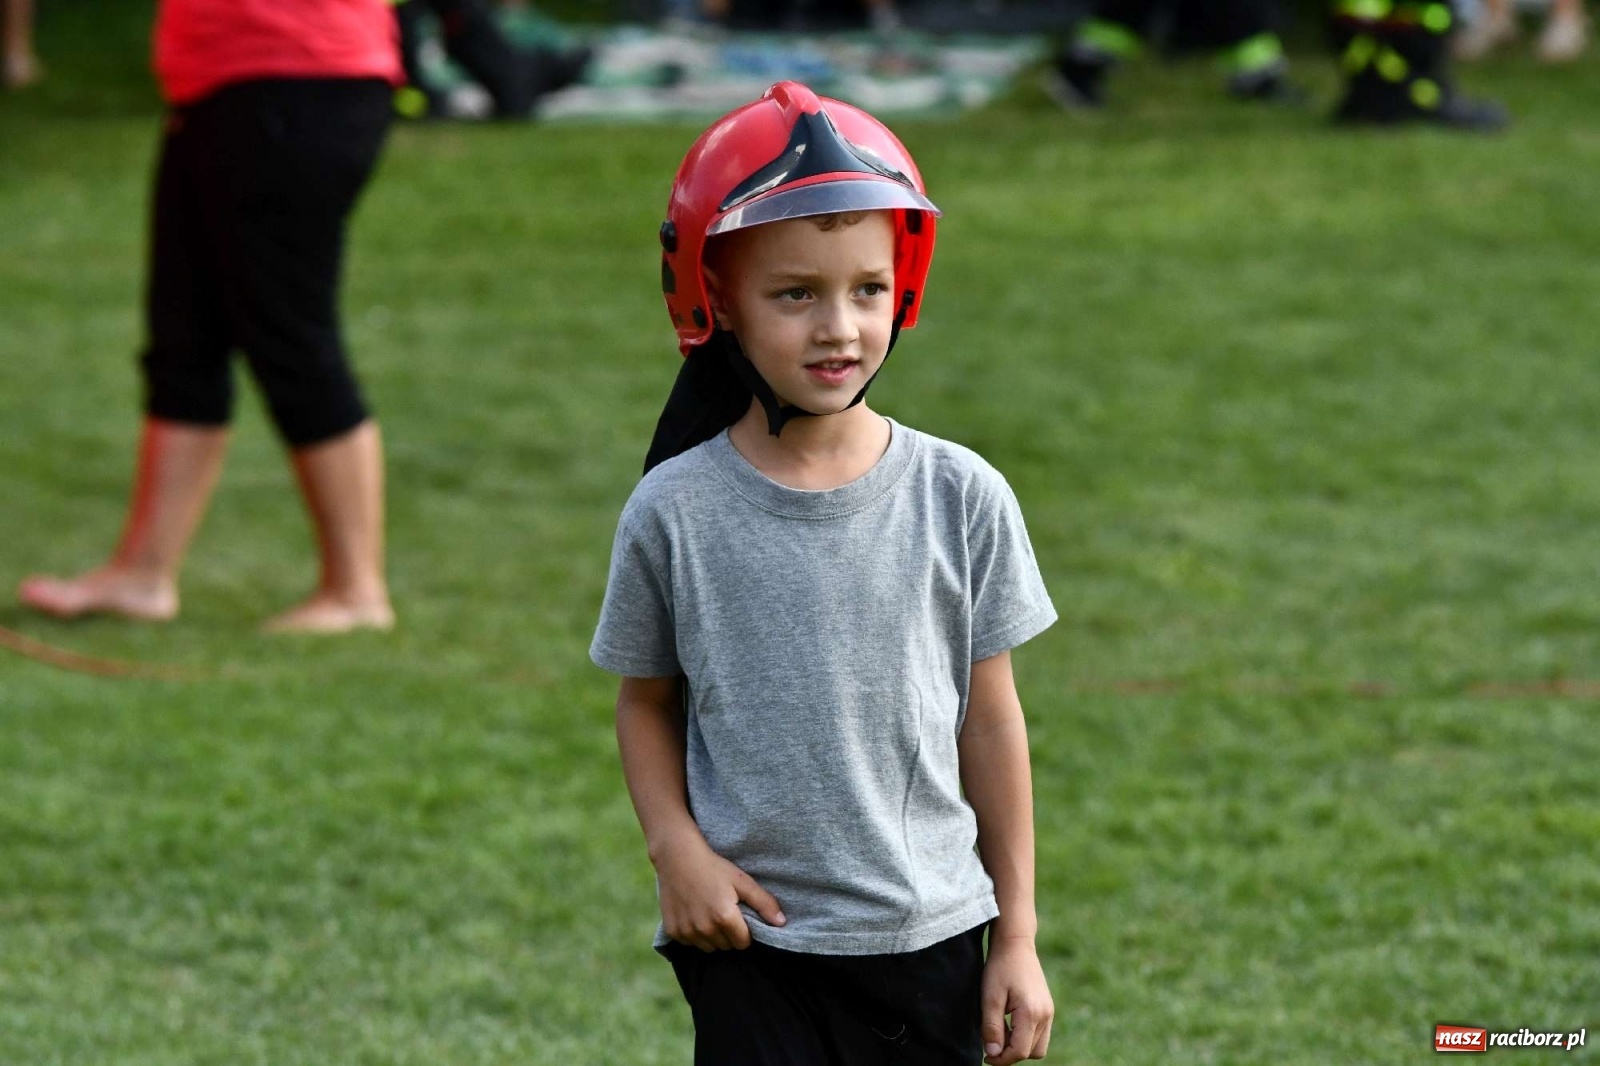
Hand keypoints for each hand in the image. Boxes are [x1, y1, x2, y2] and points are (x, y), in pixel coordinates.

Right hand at [655, 835, 785, 950]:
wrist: (677, 857)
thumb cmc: (713, 866)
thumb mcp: (742, 881)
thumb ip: (764, 903)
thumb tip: (782, 923)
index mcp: (724, 917)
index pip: (743, 943)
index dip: (745, 930)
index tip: (739, 915)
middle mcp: (705, 929)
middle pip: (726, 946)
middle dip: (729, 934)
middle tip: (724, 911)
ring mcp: (687, 932)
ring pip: (708, 947)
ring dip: (712, 936)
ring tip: (709, 912)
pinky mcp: (673, 931)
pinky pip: (690, 943)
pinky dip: (694, 933)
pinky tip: (694, 913)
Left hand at [981, 935, 1053, 1062]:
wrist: (1015, 944)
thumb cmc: (1000, 968)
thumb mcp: (990, 997)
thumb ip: (991, 1027)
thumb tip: (993, 1054)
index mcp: (1031, 1013)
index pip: (1019, 1051)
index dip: (1001, 1059)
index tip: (986, 1056)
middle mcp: (1045, 1015)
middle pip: (1031, 1052)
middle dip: (1011, 1054)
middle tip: (992, 1042)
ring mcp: (1049, 1012)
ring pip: (1038, 1047)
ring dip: (1020, 1047)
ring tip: (1001, 1031)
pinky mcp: (1048, 1008)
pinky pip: (1040, 1035)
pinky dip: (1026, 1037)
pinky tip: (1010, 1024)